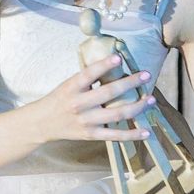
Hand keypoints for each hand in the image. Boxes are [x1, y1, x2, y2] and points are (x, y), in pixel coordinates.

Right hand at [25, 55, 153, 146]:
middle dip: (130, 83)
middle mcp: (79, 104)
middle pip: (109, 93)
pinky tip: (146, 131)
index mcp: (72, 87)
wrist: (41, 123)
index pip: (89, 73)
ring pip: (117, 114)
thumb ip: (88, 79)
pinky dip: (132, 134)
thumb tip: (113, 66)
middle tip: (146, 75)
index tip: (119, 58)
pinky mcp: (91, 135)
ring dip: (137, 106)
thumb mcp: (68, 84)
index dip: (104, 65)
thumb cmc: (59, 99)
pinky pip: (115, 135)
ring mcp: (86, 121)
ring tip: (151, 98)